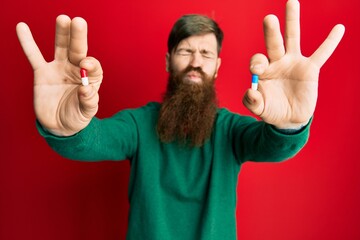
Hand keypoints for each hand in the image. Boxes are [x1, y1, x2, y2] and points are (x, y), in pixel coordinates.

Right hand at [16, 15, 102, 135]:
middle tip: (79, 22)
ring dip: (62, 33)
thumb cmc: (77, 117)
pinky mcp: (42, 73)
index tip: (85, 65)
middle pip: (78, 50)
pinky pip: (34, 56)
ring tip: (63, 18)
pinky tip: (22, 26)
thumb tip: (86, 89)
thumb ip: (88, 102)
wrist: (59, 125)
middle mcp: (76, 69)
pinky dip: (28, 42)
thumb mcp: (86, 112)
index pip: (93, 66)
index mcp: (91, 78)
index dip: (91, 64)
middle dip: (79, 36)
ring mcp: (59, 69)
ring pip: (61, 47)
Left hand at [242, 0, 344, 128]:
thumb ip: (252, 102)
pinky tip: (338, 28)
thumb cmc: (271, 110)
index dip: (256, 63)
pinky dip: (330, 42)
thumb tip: (250, 91)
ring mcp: (294, 63)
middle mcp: (277, 62)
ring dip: (292, 22)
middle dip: (271, 31)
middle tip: (269, 18)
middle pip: (273, 43)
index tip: (257, 71)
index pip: (257, 60)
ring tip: (291, 3)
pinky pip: (322, 54)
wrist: (288, 118)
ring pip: (292, 39)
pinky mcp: (310, 69)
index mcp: (263, 70)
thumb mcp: (259, 109)